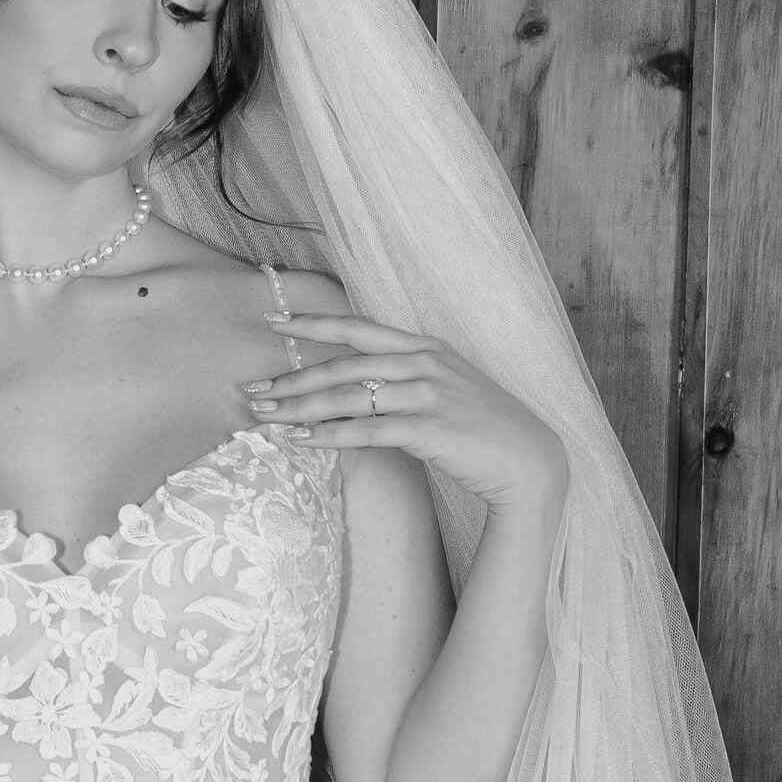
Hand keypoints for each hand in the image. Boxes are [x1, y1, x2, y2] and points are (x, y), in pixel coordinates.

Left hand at [247, 310, 568, 514]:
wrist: (529, 460)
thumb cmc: (482, 428)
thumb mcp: (446, 387)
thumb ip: (406, 377)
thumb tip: (358, 385)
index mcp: (424, 346)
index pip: (357, 327)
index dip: (313, 323)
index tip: (273, 322)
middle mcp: (423, 363)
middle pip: (342, 366)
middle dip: (292, 378)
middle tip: (252, 391)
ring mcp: (427, 394)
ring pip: (348, 398)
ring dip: (300, 408)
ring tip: (265, 417)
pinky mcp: (429, 429)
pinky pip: (367, 431)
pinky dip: (330, 435)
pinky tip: (302, 440)